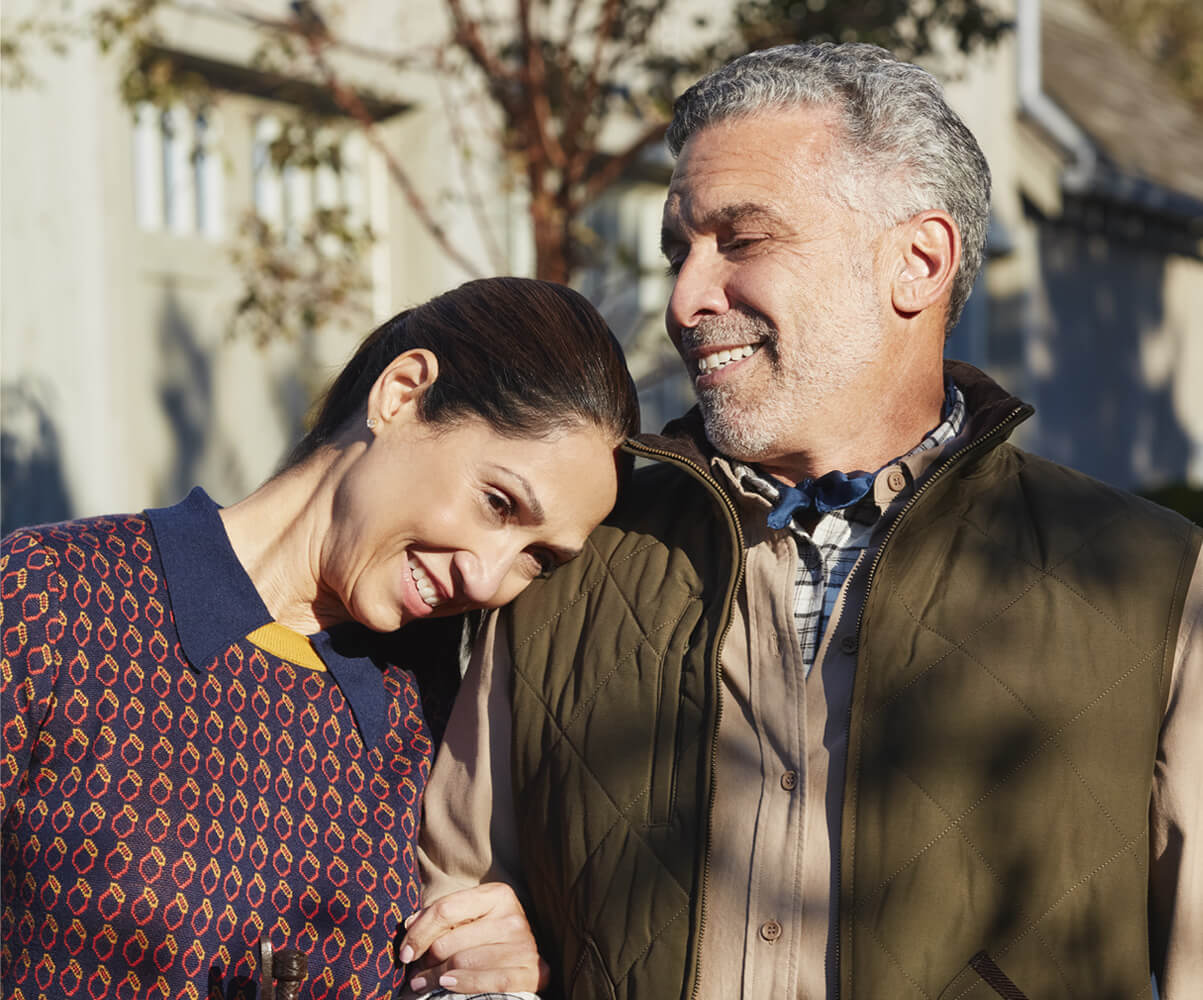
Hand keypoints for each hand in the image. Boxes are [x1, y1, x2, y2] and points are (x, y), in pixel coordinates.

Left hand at [398, 882, 550, 995]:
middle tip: (417, 970)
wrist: (525, 960)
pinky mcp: (531, 972)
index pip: (445, 910)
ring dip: (435, 977)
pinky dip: (462, 984)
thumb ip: (440, 916)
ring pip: (462, 963)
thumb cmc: (488, 936)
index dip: (418, 933)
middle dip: (426, 959)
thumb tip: (409, 924)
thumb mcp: (468, 918)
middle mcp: (513, 918)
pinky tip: (447, 984)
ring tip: (424, 982)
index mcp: (498, 895)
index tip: (404, 952)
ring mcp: (523, 946)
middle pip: (450, 941)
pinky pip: (487, 981)